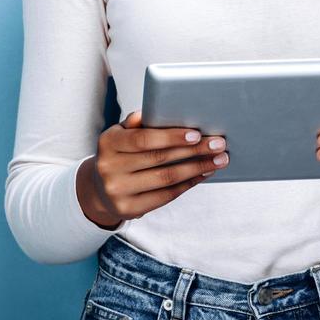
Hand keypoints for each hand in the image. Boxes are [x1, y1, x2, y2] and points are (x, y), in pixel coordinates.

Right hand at [77, 110, 229, 228]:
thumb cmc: (121, 152)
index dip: (171, 136)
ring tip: (219, 159)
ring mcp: (118, 191)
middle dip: (194, 150)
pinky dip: (189, 183)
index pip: (143, 139)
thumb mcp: (122, 133)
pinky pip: (166, 195)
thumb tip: (160, 110)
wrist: (99, 188)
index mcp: (108, 142)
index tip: (197, 134)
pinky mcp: (129, 209)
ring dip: (198, 168)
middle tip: (219, 144)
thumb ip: (138, 122)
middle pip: (160, 158)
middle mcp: (109, 168)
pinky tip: (204, 173)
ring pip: (167, 178)